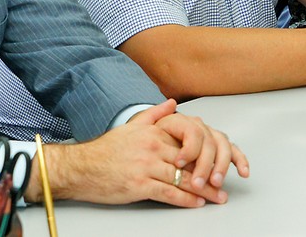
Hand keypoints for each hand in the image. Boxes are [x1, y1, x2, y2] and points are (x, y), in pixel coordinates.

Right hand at [28, 99, 246, 207]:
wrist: (82, 168)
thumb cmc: (106, 150)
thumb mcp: (131, 127)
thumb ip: (154, 114)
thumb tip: (171, 103)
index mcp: (153, 133)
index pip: (187, 143)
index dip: (205, 155)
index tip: (217, 163)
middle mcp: (152, 147)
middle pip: (189, 162)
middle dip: (209, 175)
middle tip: (223, 184)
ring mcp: (146, 166)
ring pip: (182, 178)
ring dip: (203, 190)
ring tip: (217, 197)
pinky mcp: (139, 185)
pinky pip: (168, 192)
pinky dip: (185, 199)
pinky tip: (196, 203)